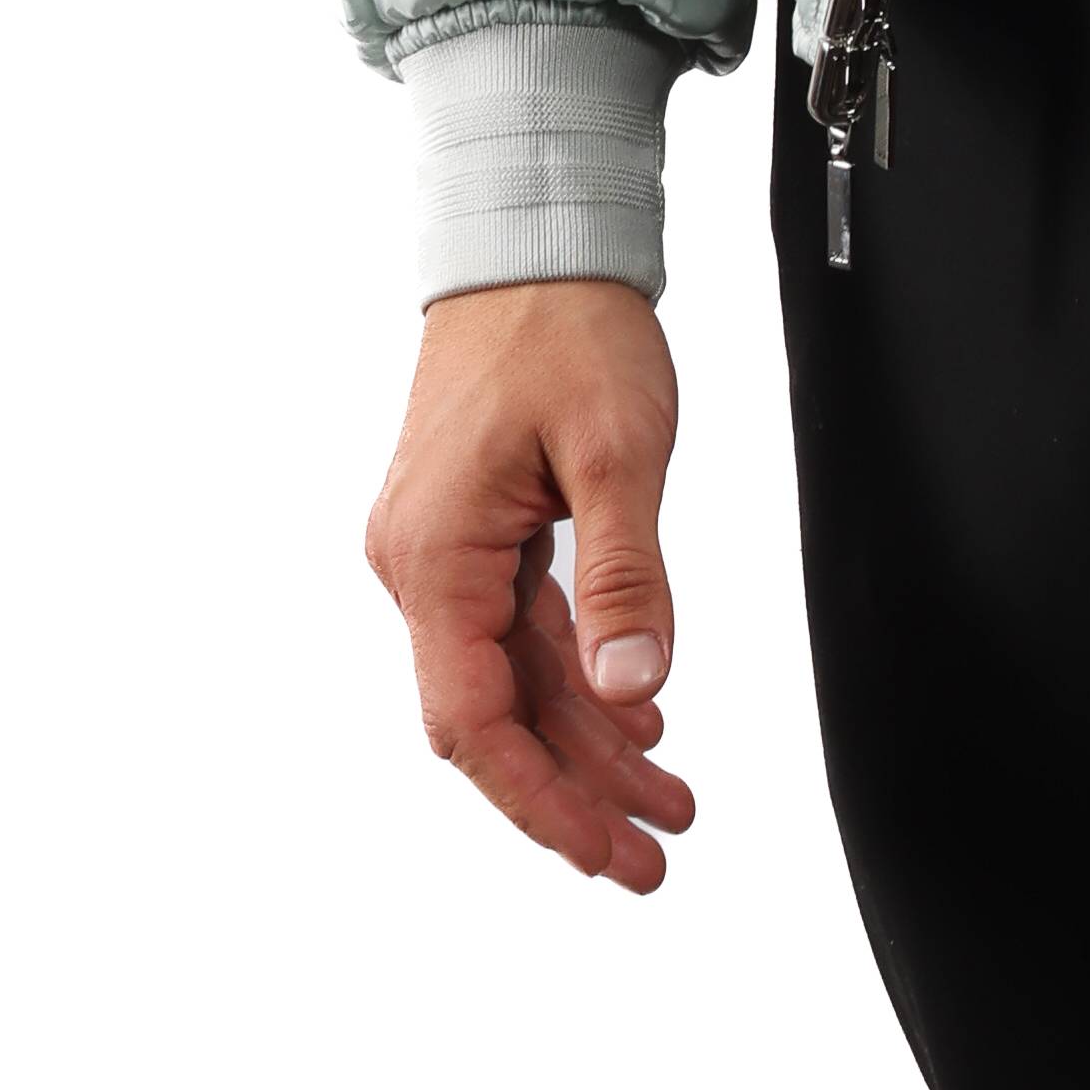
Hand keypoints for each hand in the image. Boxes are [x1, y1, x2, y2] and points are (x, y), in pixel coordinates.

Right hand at [362, 277, 700, 891]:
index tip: (604, 853)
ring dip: (588, 740)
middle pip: (495, 715)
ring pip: (515, 677)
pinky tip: (637, 712)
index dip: (541, 800)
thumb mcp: (619, 447)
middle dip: (575, 792)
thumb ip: (626, 573)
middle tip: (655, 854)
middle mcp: (421, 564)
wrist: (534, 235)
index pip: (474, 722)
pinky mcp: (474, 529)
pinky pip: (523, 629)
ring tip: (667, 800)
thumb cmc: (565, 322)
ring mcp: (444, 548)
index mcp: (436, 554)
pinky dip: (579, 675)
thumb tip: (635, 685)